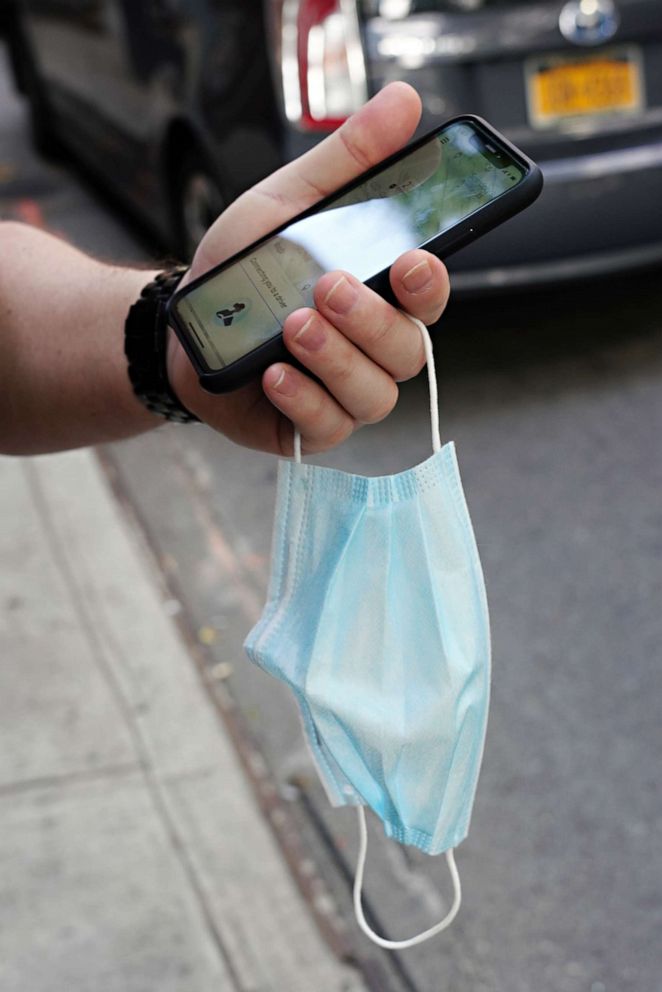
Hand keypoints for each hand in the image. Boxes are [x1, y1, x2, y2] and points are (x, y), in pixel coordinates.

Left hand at [167, 82, 448, 455]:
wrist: (182, 324)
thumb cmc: (245, 268)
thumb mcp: (289, 203)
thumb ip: (347, 162)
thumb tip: (404, 101)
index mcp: (380, 296)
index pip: (428, 297)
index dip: (431, 285)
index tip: (413, 261)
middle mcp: (371, 350)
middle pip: (406, 350)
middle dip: (371, 320)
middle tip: (328, 287)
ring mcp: (343, 393)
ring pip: (374, 394)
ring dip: (336, 358)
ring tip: (292, 325)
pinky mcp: (308, 428)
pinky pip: (327, 427)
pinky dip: (302, 400)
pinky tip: (272, 373)